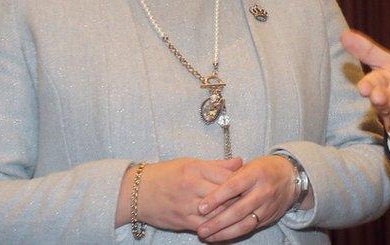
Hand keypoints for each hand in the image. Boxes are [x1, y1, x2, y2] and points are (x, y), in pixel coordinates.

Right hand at [116, 157, 242, 231]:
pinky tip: (228, 226)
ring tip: (244, 213)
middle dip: (240, 199)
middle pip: (224, 195)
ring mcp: (187, 206)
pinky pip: (205, 227)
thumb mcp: (190, 163)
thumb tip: (240, 161)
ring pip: (217, 212)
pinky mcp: (182, 221)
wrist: (136, 192)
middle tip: (253, 200)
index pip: (226, 176)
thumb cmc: (165, 174)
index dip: (242, 182)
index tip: (252, 184)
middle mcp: (191, 187)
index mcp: (195, 169)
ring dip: (232, 214)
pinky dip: (218, 227)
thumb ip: (216, 165)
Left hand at [195, 155, 298, 241]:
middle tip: (201, 229)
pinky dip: (234, 234)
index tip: (201, 207)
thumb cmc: (264, 169)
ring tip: (208, 236)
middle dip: (217, 222)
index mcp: (256, 174)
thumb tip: (208, 187)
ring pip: (244, 224)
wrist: (290, 178)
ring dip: (224, 233)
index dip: (216, 198)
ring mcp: (267, 206)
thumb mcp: (249, 165)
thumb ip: (230, 175)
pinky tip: (221, 236)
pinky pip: (249, 228)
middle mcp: (263, 191)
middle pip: (238, 210)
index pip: (233, 187)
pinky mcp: (268, 218)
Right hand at [341, 29, 389, 145]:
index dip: (369, 87)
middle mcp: (389, 104)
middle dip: (381, 99)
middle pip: (384, 102)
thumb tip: (343, 34)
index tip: (364, 87)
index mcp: (381, 87)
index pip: (373, 86)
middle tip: (378, 96)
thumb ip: (367, 51)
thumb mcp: (387, 64)